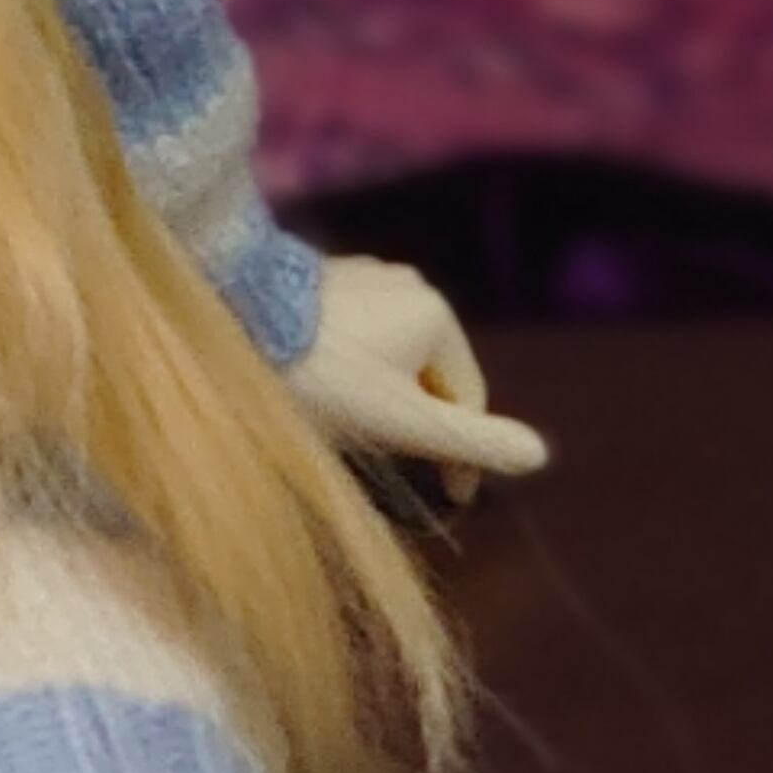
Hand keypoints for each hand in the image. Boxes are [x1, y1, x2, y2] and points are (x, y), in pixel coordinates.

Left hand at [288, 254, 550, 505]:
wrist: (232, 313)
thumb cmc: (323, 376)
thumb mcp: (403, 421)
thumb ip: (473, 441)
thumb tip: (540, 454)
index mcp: (437, 314)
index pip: (466, 399)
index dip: (460, 455)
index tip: (445, 497)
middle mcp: (407, 282)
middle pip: (427, 376)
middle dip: (415, 421)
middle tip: (385, 460)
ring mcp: (360, 275)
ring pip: (390, 356)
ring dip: (382, 395)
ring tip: (348, 428)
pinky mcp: (317, 277)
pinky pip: (353, 336)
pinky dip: (350, 368)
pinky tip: (320, 387)